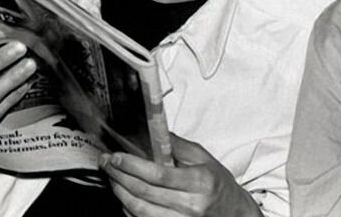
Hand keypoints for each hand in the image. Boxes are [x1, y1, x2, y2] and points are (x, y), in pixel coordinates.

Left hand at [101, 133, 261, 216]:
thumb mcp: (204, 159)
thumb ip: (178, 146)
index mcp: (199, 183)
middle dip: (119, 176)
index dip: (133, 166)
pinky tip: (124, 197)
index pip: (159, 174)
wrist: (233, 214)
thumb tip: (154, 131)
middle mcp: (190, 206)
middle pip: (144, 192)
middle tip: (107, 163)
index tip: (117, 157)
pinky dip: (129, 210)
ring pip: (139, 211)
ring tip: (112, 178)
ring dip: (120, 193)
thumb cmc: (218, 184)